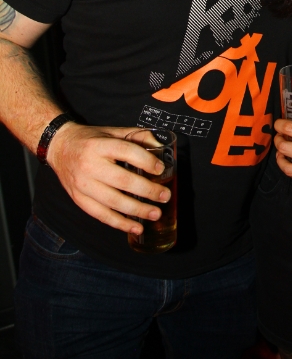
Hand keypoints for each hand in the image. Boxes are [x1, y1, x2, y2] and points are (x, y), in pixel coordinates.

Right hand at [47, 122, 170, 234]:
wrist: (59, 147)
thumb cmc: (90, 139)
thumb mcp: (112, 131)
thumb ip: (136, 136)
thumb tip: (161, 146)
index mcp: (99, 145)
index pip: (126, 152)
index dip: (146, 161)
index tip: (160, 169)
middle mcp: (89, 165)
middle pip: (123, 181)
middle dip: (147, 191)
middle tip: (165, 196)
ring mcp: (82, 185)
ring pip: (113, 202)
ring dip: (137, 210)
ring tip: (155, 213)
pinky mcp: (79, 200)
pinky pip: (101, 215)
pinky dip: (120, 223)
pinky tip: (136, 227)